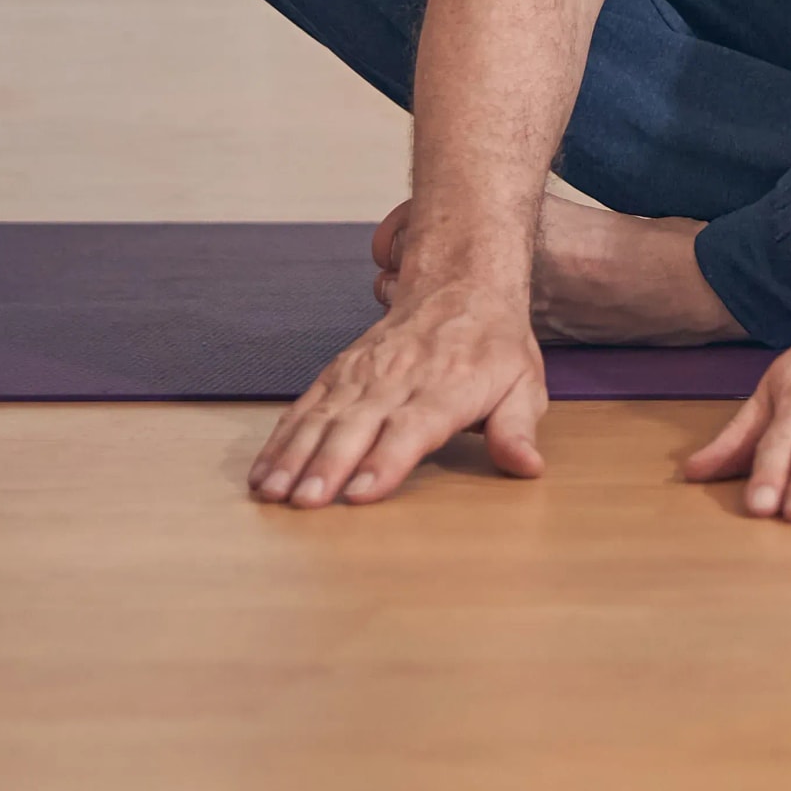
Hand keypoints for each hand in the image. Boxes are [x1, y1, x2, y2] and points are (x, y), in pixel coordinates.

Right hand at [248, 282, 545, 507]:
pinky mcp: (338, 373)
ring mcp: (363, 374)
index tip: (361, 493)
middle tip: (305, 503)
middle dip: (328, 466)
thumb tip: (528, 467)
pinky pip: (305, 408)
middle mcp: (399, 379)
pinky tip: (262, 472)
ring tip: (271, 493)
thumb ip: (517, 429)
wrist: (460, 286)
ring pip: (322, 417)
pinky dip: (280, 440)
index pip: (413, 427)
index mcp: (447, 387)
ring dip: (293, 456)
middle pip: (358, 425)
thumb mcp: (523, 384)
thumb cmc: (494, 347)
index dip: (386, 461)